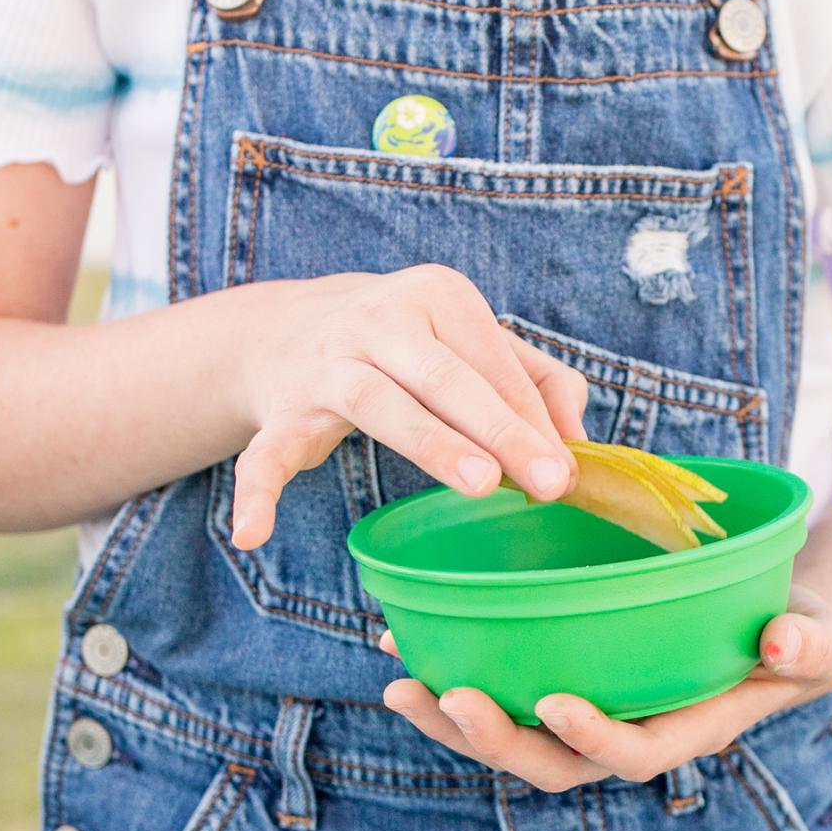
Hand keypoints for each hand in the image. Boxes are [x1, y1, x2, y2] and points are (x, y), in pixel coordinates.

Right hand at [230, 265, 587, 549]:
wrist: (292, 327)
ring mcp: (326, 363)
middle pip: (447, 377)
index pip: (495, 363)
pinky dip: (257, 490)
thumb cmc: (415, 347)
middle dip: (500, 429)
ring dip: (430, 444)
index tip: (568, 471)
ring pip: (378, 403)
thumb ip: (538, 381)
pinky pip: (266, 452)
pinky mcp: (282, 409)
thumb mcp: (475, 345)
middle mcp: (381, 319)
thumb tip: (578, 436)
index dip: (533, 418)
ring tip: (478, 486)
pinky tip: (253, 534)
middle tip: (546, 480)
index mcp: (439, 297)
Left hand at [381, 585, 831, 791]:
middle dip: (495, 739)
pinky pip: (504, 694)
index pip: (633, 753)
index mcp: (685, 729)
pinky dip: (454, 676)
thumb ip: (807, 643)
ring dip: (453, 717)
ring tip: (400, 681)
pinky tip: (407, 642)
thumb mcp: (818, 635)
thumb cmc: (797, 633)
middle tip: (448, 695)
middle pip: (551, 761)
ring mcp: (590, 714)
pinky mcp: (566, 685)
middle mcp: (626, 732)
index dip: (593, 738)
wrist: (773, 629)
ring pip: (512, 737)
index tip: (554, 705)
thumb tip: (782, 643)